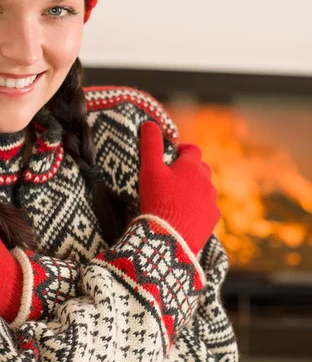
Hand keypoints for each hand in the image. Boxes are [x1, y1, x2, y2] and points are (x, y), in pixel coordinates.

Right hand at [139, 121, 219, 253]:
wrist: (169, 239)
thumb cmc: (157, 200)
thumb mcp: (149, 169)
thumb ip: (150, 144)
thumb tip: (149, 123)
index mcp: (192, 166)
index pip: (192, 149)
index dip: (182, 150)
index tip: (172, 155)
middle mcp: (207, 181)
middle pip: (200, 169)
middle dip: (188, 170)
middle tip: (171, 178)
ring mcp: (212, 201)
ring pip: (205, 189)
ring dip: (194, 189)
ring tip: (176, 198)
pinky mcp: (213, 220)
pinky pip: (208, 208)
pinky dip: (198, 208)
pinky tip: (185, 214)